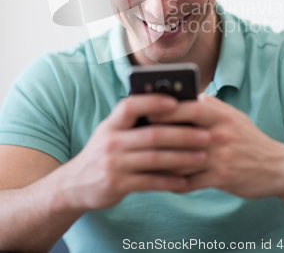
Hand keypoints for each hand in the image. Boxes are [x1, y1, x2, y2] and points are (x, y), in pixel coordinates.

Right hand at [59, 94, 209, 210]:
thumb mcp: (112, 133)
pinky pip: (149, 182)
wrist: (75, 185)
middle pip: (152, 135)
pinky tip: (186, 180)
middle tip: (205, 135)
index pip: (130, 106)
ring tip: (202, 156)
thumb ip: (134, 123)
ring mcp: (112, 164)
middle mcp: (110, 141)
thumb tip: (172, 108)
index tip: (176, 102)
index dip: (153, 102)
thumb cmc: (105, 152)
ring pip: (154, 159)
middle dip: (182, 134)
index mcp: (111, 124)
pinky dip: (169, 181)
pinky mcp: (116, 185)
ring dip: (182, 158)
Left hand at [149, 94, 283, 198]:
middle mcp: (220, 133)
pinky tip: (160, 181)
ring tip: (142, 161)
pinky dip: (174, 182)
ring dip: (161, 162)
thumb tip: (183, 94)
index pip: (189, 107)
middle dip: (156, 136)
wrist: (276, 166)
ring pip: (181, 159)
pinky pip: (191, 181)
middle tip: (136, 138)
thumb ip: (208, 104)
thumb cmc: (247, 138)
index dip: (166, 108)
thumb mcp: (232, 115)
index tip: (145, 109)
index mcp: (220, 115)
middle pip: (181, 133)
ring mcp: (221, 156)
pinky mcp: (222, 177)